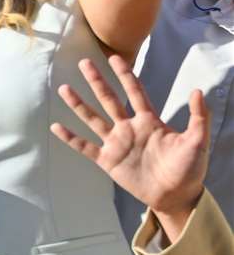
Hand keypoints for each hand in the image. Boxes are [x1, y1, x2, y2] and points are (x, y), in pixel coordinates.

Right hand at [54, 55, 207, 241]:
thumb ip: (198, 117)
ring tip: (64, 89)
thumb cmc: (189, 168)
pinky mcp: (108, 160)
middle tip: (84, 63)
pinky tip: (56, 127)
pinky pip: (85, 146)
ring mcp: (116, 143)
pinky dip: (70, 137)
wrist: (176, 196)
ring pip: (93, 119)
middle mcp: (129, 128)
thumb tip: (198, 91)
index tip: (114, 58)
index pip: (135, 92)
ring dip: (78, 104)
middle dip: (97, 81)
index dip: (125, 75)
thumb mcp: (197, 141)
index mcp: (149, 121)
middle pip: (109, 99)